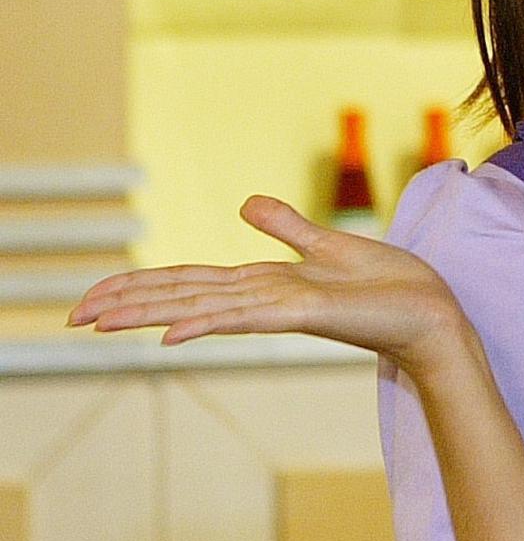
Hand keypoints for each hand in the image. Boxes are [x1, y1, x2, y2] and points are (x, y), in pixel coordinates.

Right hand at [65, 194, 469, 374]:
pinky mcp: (303, 315)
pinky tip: (169, 336)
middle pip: (181, 297)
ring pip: (199, 308)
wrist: (433, 313)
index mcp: (264, 284)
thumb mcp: (332, 245)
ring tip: (99, 321)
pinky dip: (205, 324)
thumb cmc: (391, 287)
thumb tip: (245, 203)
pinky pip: (244, 318)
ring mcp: (279, 309)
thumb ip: (288, 228)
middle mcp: (262, 298)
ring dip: (148, 314)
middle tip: (73, 317)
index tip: (94, 297)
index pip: (190, 283)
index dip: (142, 286)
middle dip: (127, 304)